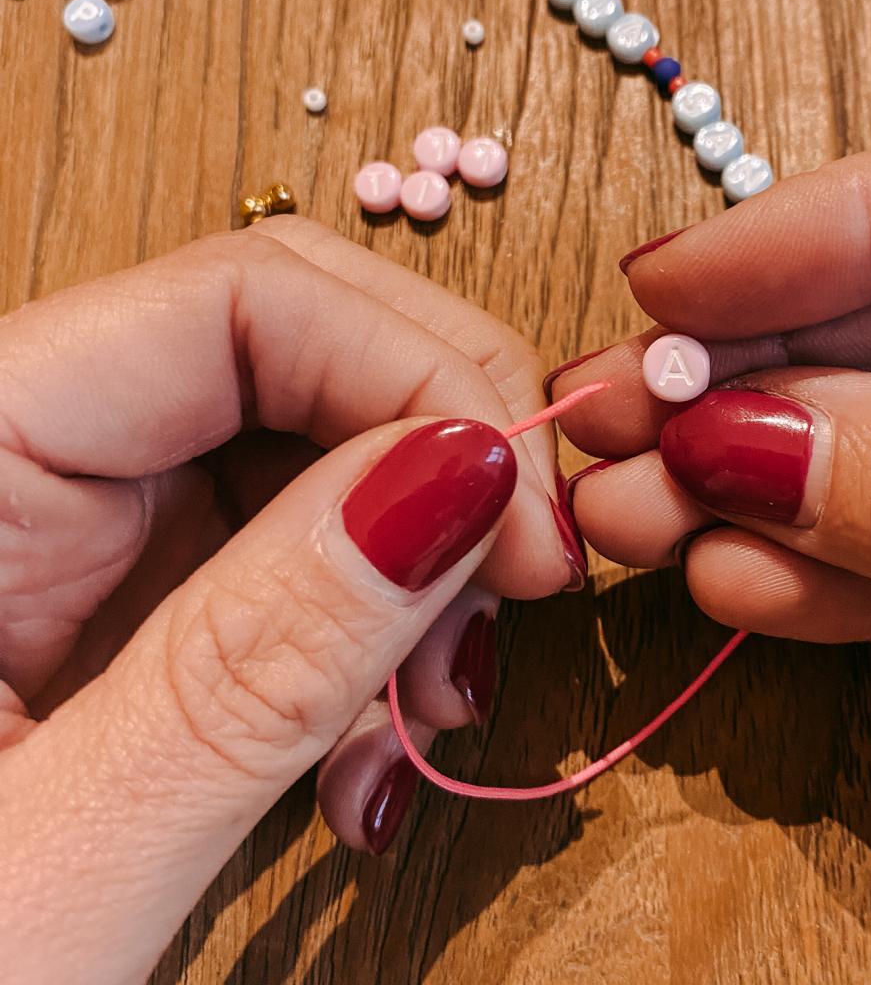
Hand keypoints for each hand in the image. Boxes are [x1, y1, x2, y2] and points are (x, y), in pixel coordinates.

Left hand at [0, 218, 581, 982]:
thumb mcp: (54, 870)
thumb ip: (251, 667)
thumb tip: (460, 476)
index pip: (238, 300)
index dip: (419, 370)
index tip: (520, 511)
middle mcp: (25, 456)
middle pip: (300, 346)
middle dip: (445, 452)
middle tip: (522, 578)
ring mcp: (86, 526)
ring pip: (323, 450)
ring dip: (424, 568)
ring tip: (434, 708)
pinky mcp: (134, 594)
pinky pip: (301, 554)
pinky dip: (373, 642)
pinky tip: (369, 752)